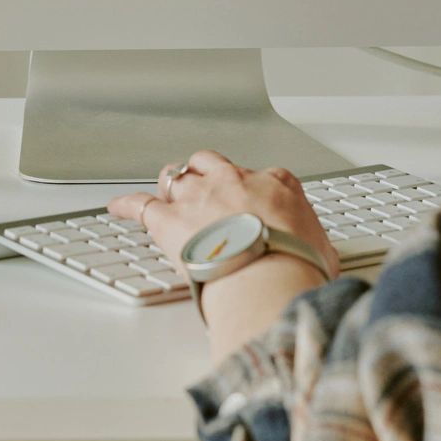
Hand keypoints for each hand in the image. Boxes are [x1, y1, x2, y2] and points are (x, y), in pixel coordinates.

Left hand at [108, 152, 336, 357]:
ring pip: (177, 177)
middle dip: (207, 175)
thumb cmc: (297, 266)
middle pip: (212, 164)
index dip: (252, 190)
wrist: (268, 276)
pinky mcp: (169, 220)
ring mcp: (198, 198)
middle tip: (205, 193)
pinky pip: (140, 204)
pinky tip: (117, 206)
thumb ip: (311, 241)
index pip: (262, 175)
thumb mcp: (322, 248)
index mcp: (274, 184)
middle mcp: (232, 182)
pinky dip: (126, 204)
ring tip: (168, 198)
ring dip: (172, 187)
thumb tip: (314, 253)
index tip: (252, 204)